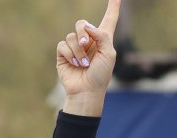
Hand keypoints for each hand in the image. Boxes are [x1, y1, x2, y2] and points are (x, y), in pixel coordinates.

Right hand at [55, 0, 121, 115]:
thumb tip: (87, 26)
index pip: (109, 19)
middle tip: (87, 46)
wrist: (87, 90)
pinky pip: (63, 44)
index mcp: (103, 40)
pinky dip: (70, 54)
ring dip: (79, 51)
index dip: (113, 7)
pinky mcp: (64, 53)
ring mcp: (75, 46)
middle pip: (82, 24)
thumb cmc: (101, 75)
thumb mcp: (109, 54)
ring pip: (72, 35)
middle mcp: (89, 41)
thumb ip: (102, 36)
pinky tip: (75, 64)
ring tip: (84, 64)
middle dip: (83, 33)